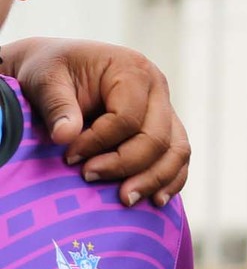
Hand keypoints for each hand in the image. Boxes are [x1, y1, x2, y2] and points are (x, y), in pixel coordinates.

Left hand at [1, 37, 190, 204]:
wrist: (60, 68)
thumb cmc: (51, 71)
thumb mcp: (46, 79)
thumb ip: (57, 105)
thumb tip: (65, 136)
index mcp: (133, 69)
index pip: (128, 117)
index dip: (99, 142)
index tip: (69, 155)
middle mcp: (158, 88)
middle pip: (157, 137)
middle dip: (125, 164)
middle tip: (88, 176)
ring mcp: (165, 108)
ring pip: (176, 150)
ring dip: (154, 179)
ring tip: (125, 199)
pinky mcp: (165, 127)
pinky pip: (178, 157)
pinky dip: (170, 180)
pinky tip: (156, 200)